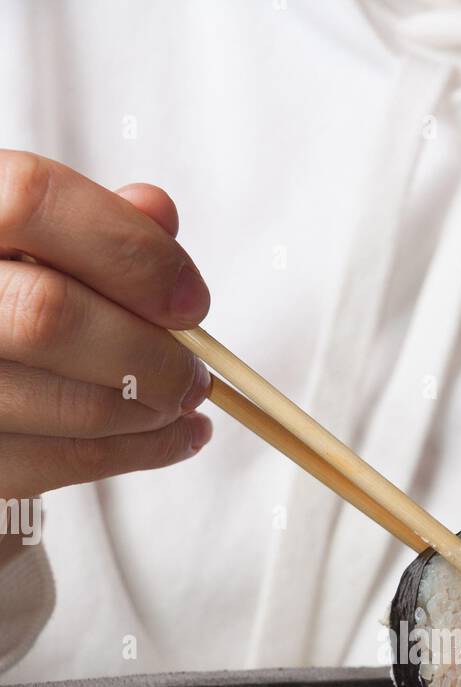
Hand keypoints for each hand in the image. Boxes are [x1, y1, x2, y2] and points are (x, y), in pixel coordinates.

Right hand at [0, 151, 213, 500]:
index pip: (32, 202)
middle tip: (195, 373)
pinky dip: (139, 452)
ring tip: (184, 401)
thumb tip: (158, 213)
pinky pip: (64, 462)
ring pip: (67, 402)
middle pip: (50, 315)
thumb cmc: (9, 289)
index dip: (129, 250)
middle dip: (150, 352)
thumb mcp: (34, 235)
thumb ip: (92, 218)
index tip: (191, 301)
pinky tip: (174, 437)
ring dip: (151, 410)